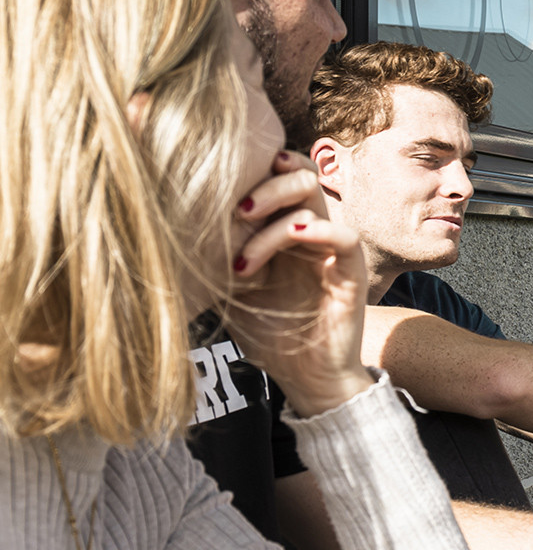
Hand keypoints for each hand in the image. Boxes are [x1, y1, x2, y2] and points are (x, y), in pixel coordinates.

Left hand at [226, 152, 372, 416]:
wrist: (304, 377)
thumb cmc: (267, 334)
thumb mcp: (230, 289)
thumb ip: (214, 255)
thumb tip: (164, 228)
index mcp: (282, 230)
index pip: (278, 177)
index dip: (255, 172)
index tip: (218, 188)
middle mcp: (309, 233)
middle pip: (299, 177)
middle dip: (266, 186)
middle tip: (237, 212)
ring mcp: (331, 250)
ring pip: (315, 202)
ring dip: (275, 222)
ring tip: (246, 261)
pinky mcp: (350, 271)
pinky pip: (343, 235)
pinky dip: (318, 231)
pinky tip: (292, 240)